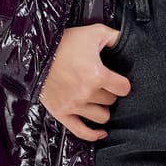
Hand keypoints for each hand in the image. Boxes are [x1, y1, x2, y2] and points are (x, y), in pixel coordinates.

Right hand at [38, 23, 130, 141]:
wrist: (36, 52)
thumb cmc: (65, 42)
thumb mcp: (95, 32)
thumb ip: (116, 36)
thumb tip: (128, 41)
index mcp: (97, 74)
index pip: (123, 89)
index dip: (123, 84)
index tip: (118, 81)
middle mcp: (86, 92)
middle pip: (111, 101)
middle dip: (110, 93)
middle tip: (104, 86)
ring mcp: (73, 105)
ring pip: (101, 117)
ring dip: (102, 109)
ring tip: (98, 100)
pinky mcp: (61, 113)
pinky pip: (81, 131)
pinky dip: (93, 134)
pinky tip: (101, 132)